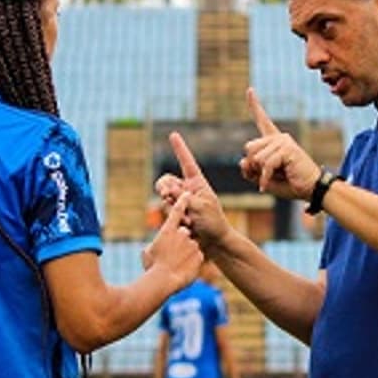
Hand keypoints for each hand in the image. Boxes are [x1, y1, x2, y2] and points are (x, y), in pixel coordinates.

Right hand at [141, 192, 202, 291]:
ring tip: (178, 266)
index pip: (177, 211)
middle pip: (185, 233)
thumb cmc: (151, 268)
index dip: (182, 201)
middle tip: (174, 256)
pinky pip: (197, 257)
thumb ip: (152, 247)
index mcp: (168, 230)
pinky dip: (193, 263)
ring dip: (187, 255)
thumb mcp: (148, 254)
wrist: (163, 281)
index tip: (186, 193)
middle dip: (182, 243)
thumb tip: (148, 250)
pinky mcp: (199, 255)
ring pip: (192, 246)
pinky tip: (185, 271)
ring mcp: (192, 244)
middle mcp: (181, 234)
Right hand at [157, 132, 231, 251]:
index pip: (187, 162)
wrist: (213, 242)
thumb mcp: (201, 206)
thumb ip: (183, 196)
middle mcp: (187, 190)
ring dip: (171, 206)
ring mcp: (180, 202)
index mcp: (197, 183)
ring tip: (187, 218)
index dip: (180, 148)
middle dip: (164, 187)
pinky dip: (173, 216)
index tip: (173, 134)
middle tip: (168, 196)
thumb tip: (167, 190)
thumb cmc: (213, 223)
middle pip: (166, 180)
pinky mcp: (175, 214)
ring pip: (164, 197)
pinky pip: (166, 210)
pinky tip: (185, 225)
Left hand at [240, 88, 320, 199]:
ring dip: (260, 173)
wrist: (311, 189)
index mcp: (274, 141)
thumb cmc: (290, 184)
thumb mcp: (263, 178)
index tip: (249, 89)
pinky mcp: (288, 149)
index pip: (262, 120)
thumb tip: (243, 161)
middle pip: (249, 147)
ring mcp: (284, 142)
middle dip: (253, 166)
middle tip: (267, 175)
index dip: (254, 105)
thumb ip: (251, 170)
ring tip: (275, 177)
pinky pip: (266, 164)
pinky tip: (265, 186)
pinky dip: (264, 178)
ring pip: (256, 158)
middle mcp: (279, 137)